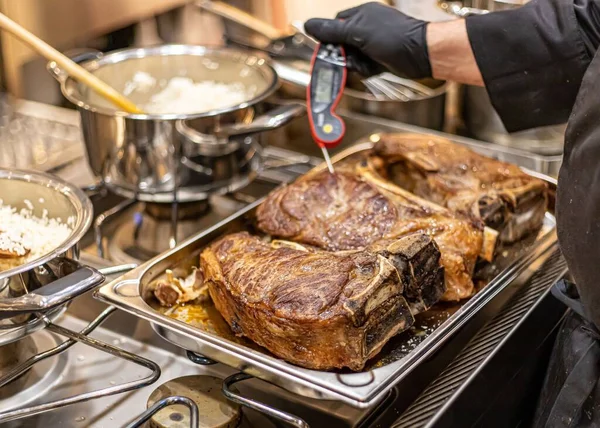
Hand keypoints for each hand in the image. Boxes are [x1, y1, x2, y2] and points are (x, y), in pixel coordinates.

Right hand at [304, 2, 430, 78]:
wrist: (421, 54)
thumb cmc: (394, 38)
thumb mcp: (357, 32)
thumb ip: (332, 30)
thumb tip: (309, 25)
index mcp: (360, 15)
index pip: (334, 26)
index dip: (330, 40)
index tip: (329, 51)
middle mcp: (366, 28)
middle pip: (341, 45)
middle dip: (345, 56)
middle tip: (353, 59)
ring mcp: (373, 44)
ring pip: (352, 58)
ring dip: (356, 65)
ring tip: (368, 63)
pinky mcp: (380, 58)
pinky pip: (364, 66)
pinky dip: (366, 70)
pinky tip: (374, 68)